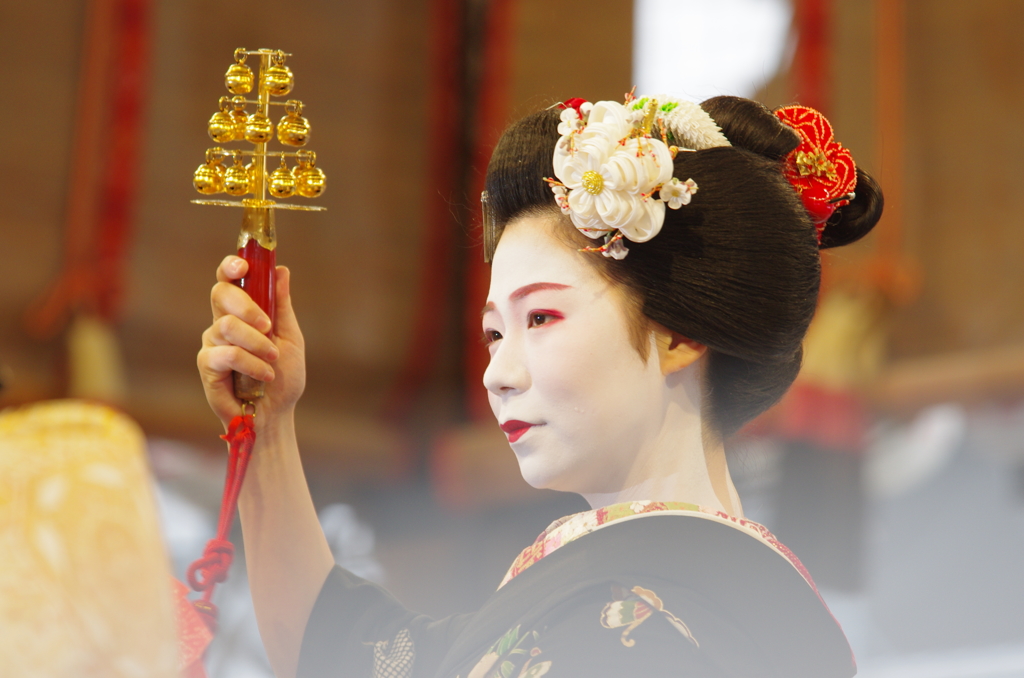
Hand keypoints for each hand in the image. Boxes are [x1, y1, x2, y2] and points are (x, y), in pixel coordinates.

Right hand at [198, 256, 305, 427]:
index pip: (228, 280)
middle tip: (268, 326)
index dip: (230, 267)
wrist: (276, 412)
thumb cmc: (283, 376)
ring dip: (257, 343)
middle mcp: (222, 323)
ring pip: (227, 326)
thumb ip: (281, 305)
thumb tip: (281, 270)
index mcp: (242, 312)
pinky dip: (251, 363)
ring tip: (273, 360)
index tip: (243, 264)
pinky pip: (226, 354)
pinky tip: (264, 375)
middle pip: (220, 293)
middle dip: (246, 305)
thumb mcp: (290, 337)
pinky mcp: (207, 365)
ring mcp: (212, 343)